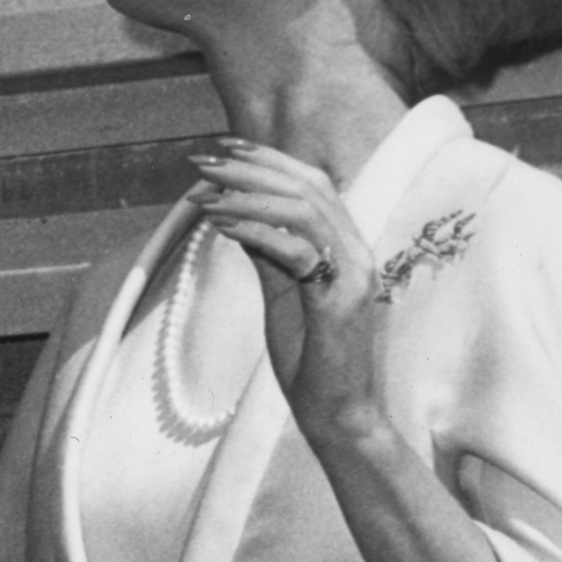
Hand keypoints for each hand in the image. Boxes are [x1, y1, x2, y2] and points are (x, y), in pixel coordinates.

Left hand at [191, 143, 384, 439]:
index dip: (268, 158)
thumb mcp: (282, 293)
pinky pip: (297, 251)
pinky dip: (257, 231)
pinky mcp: (339, 303)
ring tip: (205, 194)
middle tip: (203, 162)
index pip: (312, 182)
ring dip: (249, 194)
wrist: (337, 413)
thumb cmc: (310, 357)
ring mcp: (353, 275)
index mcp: (348, 245)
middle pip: (308, 186)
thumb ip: (267, 251)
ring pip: (304, 210)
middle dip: (251, 167)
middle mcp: (358, 251)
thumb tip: (234, 214)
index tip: (222, 147)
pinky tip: (223, 226)